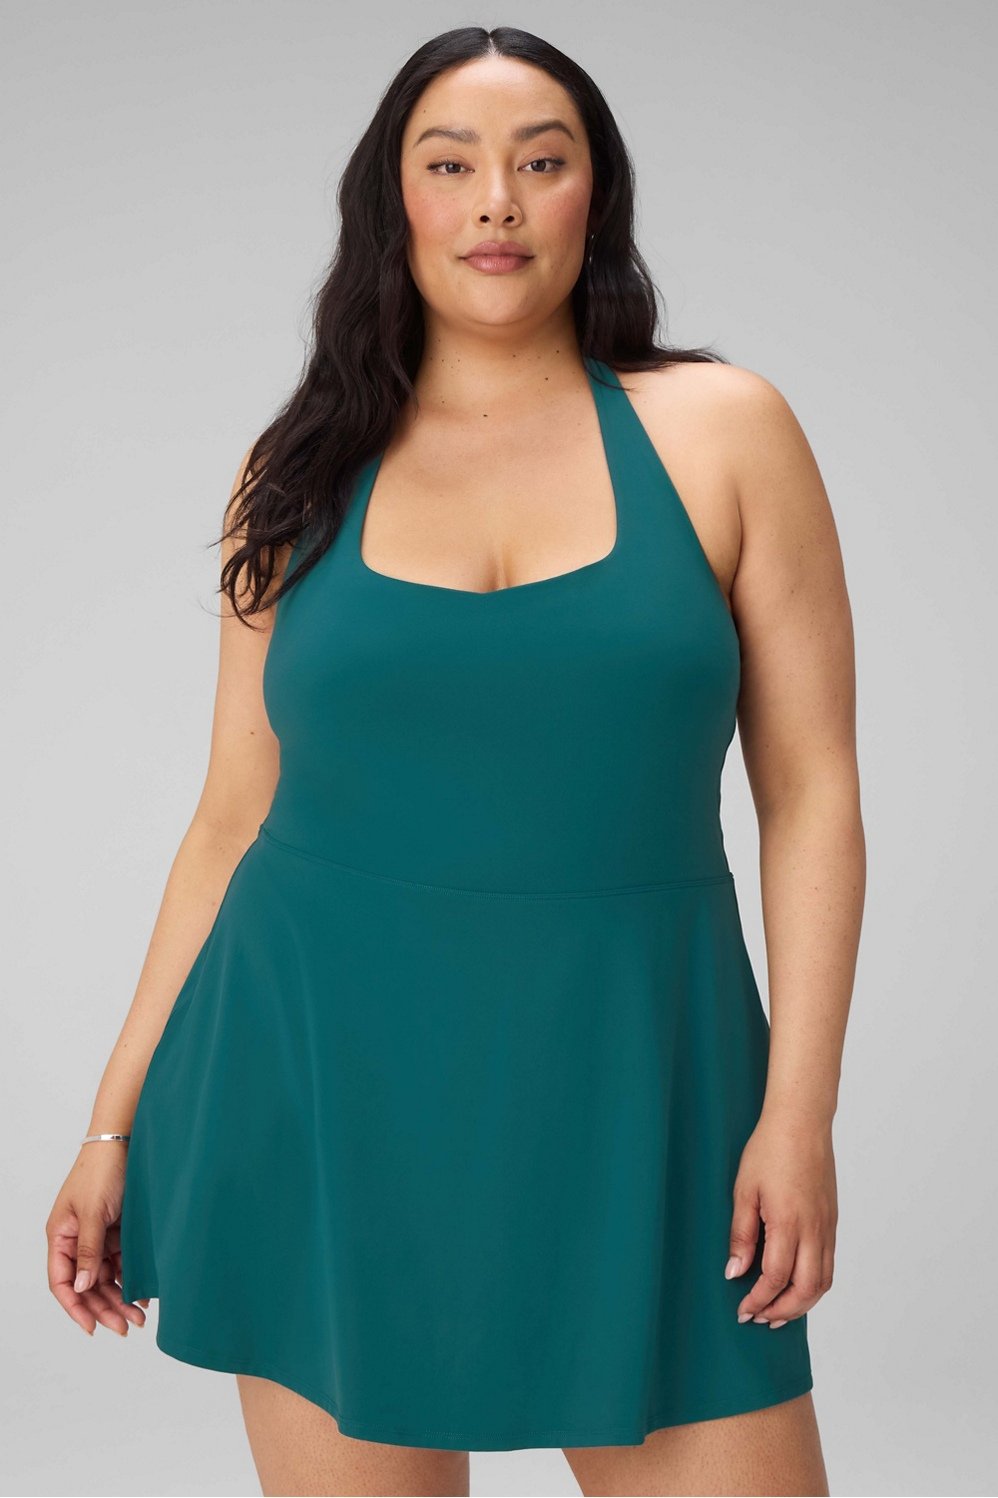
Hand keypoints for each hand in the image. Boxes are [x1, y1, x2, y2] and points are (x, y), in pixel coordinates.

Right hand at [45, 1144, 149, 1336]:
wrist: (126, 1141)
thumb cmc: (102, 1171)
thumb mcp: (93, 1213)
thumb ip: (87, 1251)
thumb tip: (81, 1286)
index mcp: (60, 1236)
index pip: (61, 1281)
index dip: (75, 1307)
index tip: (93, 1328)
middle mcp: (76, 1239)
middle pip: (86, 1284)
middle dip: (104, 1308)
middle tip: (126, 1328)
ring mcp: (97, 1236)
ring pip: (105, 1277)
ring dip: (120, 1298)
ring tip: (140, 1318)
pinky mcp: (117, 1230)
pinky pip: (121, 1262)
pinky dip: (130, 1279)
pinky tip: (143, 1293)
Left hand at [724, 1109, 836, 1328]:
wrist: (802, 1123)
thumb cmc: (769, 1151)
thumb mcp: (743, 1190)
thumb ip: (741, 1234)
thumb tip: (735, 1272)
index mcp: (788, 1223)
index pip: (775, 1279)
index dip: (758, 1301)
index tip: (743, 1310)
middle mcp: (814, 1230)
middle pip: (806, 1290)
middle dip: (782, 1312)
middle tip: (759, 1318)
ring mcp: (827, 1227)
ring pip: (823, 1282)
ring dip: (801, 1304)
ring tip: (778, 1312)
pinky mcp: (832, 1221)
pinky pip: (829, 1264)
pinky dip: (814, 1284)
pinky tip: (796, 1285)